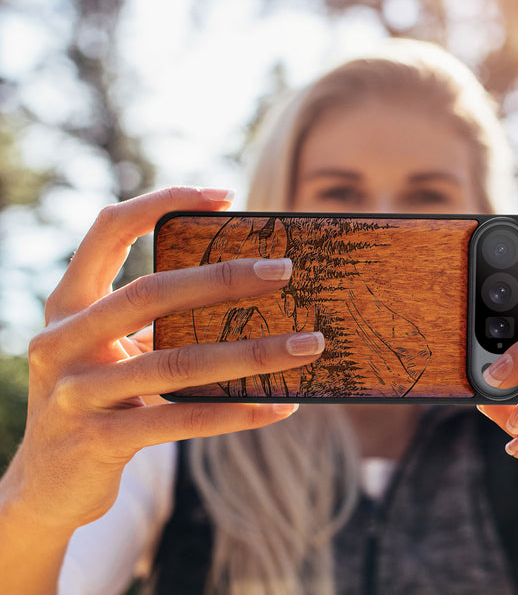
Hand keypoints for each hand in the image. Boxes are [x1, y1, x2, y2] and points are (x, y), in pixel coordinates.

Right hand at [3, 187, 323, 534]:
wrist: (46, 485)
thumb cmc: (98, 398)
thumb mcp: (112, 350)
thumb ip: (155, 321)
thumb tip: (247, 290)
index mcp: (68, 304)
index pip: (108, 230)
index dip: (162, 202)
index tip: (225, 196)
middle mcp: (62, 340)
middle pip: (151, 293)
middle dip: (224, 278)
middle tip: (284, 270)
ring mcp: (76, 393)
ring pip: (177, 362)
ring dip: (252, 353)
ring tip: (307, 345)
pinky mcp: (98, 441)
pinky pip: (182, 420)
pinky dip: (237, 412)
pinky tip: (281, 405)